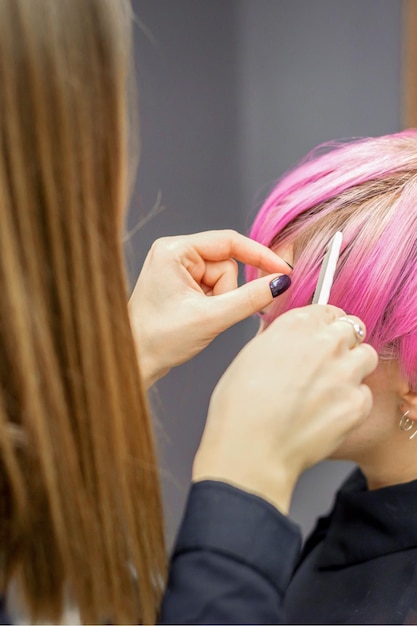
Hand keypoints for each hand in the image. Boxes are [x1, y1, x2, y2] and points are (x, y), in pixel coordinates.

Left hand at [129, 230, 290, 387]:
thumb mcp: (210, 318)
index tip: (284, 270)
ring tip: (200, 318)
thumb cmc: (159, 339)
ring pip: (223, 279)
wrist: (134, 361)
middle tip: (210, 314)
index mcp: (174, 250)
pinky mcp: (181, 283)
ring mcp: (177, 268)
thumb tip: (279, 282)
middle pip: (227, 264)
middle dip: (227, 292)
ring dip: (220, 301)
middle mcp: (174, 253)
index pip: (229, 242)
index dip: (259, 256)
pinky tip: (197, 318)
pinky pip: (214, 288)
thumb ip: (249, 298)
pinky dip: (214, 305)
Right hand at [193, 305, 377, 513]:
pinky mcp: (357, 403)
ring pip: (366, 357)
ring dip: (353, 367)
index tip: (324, 333)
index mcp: (295, 325)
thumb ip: (277, 339)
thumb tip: (287, 337)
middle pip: (353, 328)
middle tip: (329, 361)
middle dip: (343, 341)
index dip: (326, 323)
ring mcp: (344, 372)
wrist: (251, 449)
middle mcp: (324, 342)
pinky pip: (364, 393)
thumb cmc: (239, 409)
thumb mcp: (248, 357)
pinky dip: (351, 401)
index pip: (328, 310)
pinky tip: (328, 413)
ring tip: (331, 387)